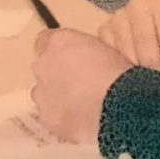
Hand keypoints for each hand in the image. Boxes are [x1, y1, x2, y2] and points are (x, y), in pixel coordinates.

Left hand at [31, 28, 132, 142]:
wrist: (117, 108)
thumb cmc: (119, 74)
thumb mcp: (107, 49)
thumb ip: (86, 51)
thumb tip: (86, 59)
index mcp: (60, 41)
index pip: (46, 39)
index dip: (60, 50)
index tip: (72, 58)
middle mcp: (44, 63)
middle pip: (43, 66)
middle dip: (57, 73)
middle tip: (81, 81)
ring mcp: (41, 92)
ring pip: (43, 92)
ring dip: (56, 95)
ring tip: (82, 103)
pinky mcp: (45, 117)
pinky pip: (49, 115)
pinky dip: (60, 116)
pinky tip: (80, 119)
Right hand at [97, 0, 159, 76]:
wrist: (154, 30)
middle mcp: (138, 4)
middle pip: (144, 39)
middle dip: (152, 64)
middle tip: (157, 83)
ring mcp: (118, 15)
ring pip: (125, 46)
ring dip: (134, 67)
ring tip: (144, 81)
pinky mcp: (103, 29)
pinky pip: (108, 51)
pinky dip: (118, 66)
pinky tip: (128, 75)